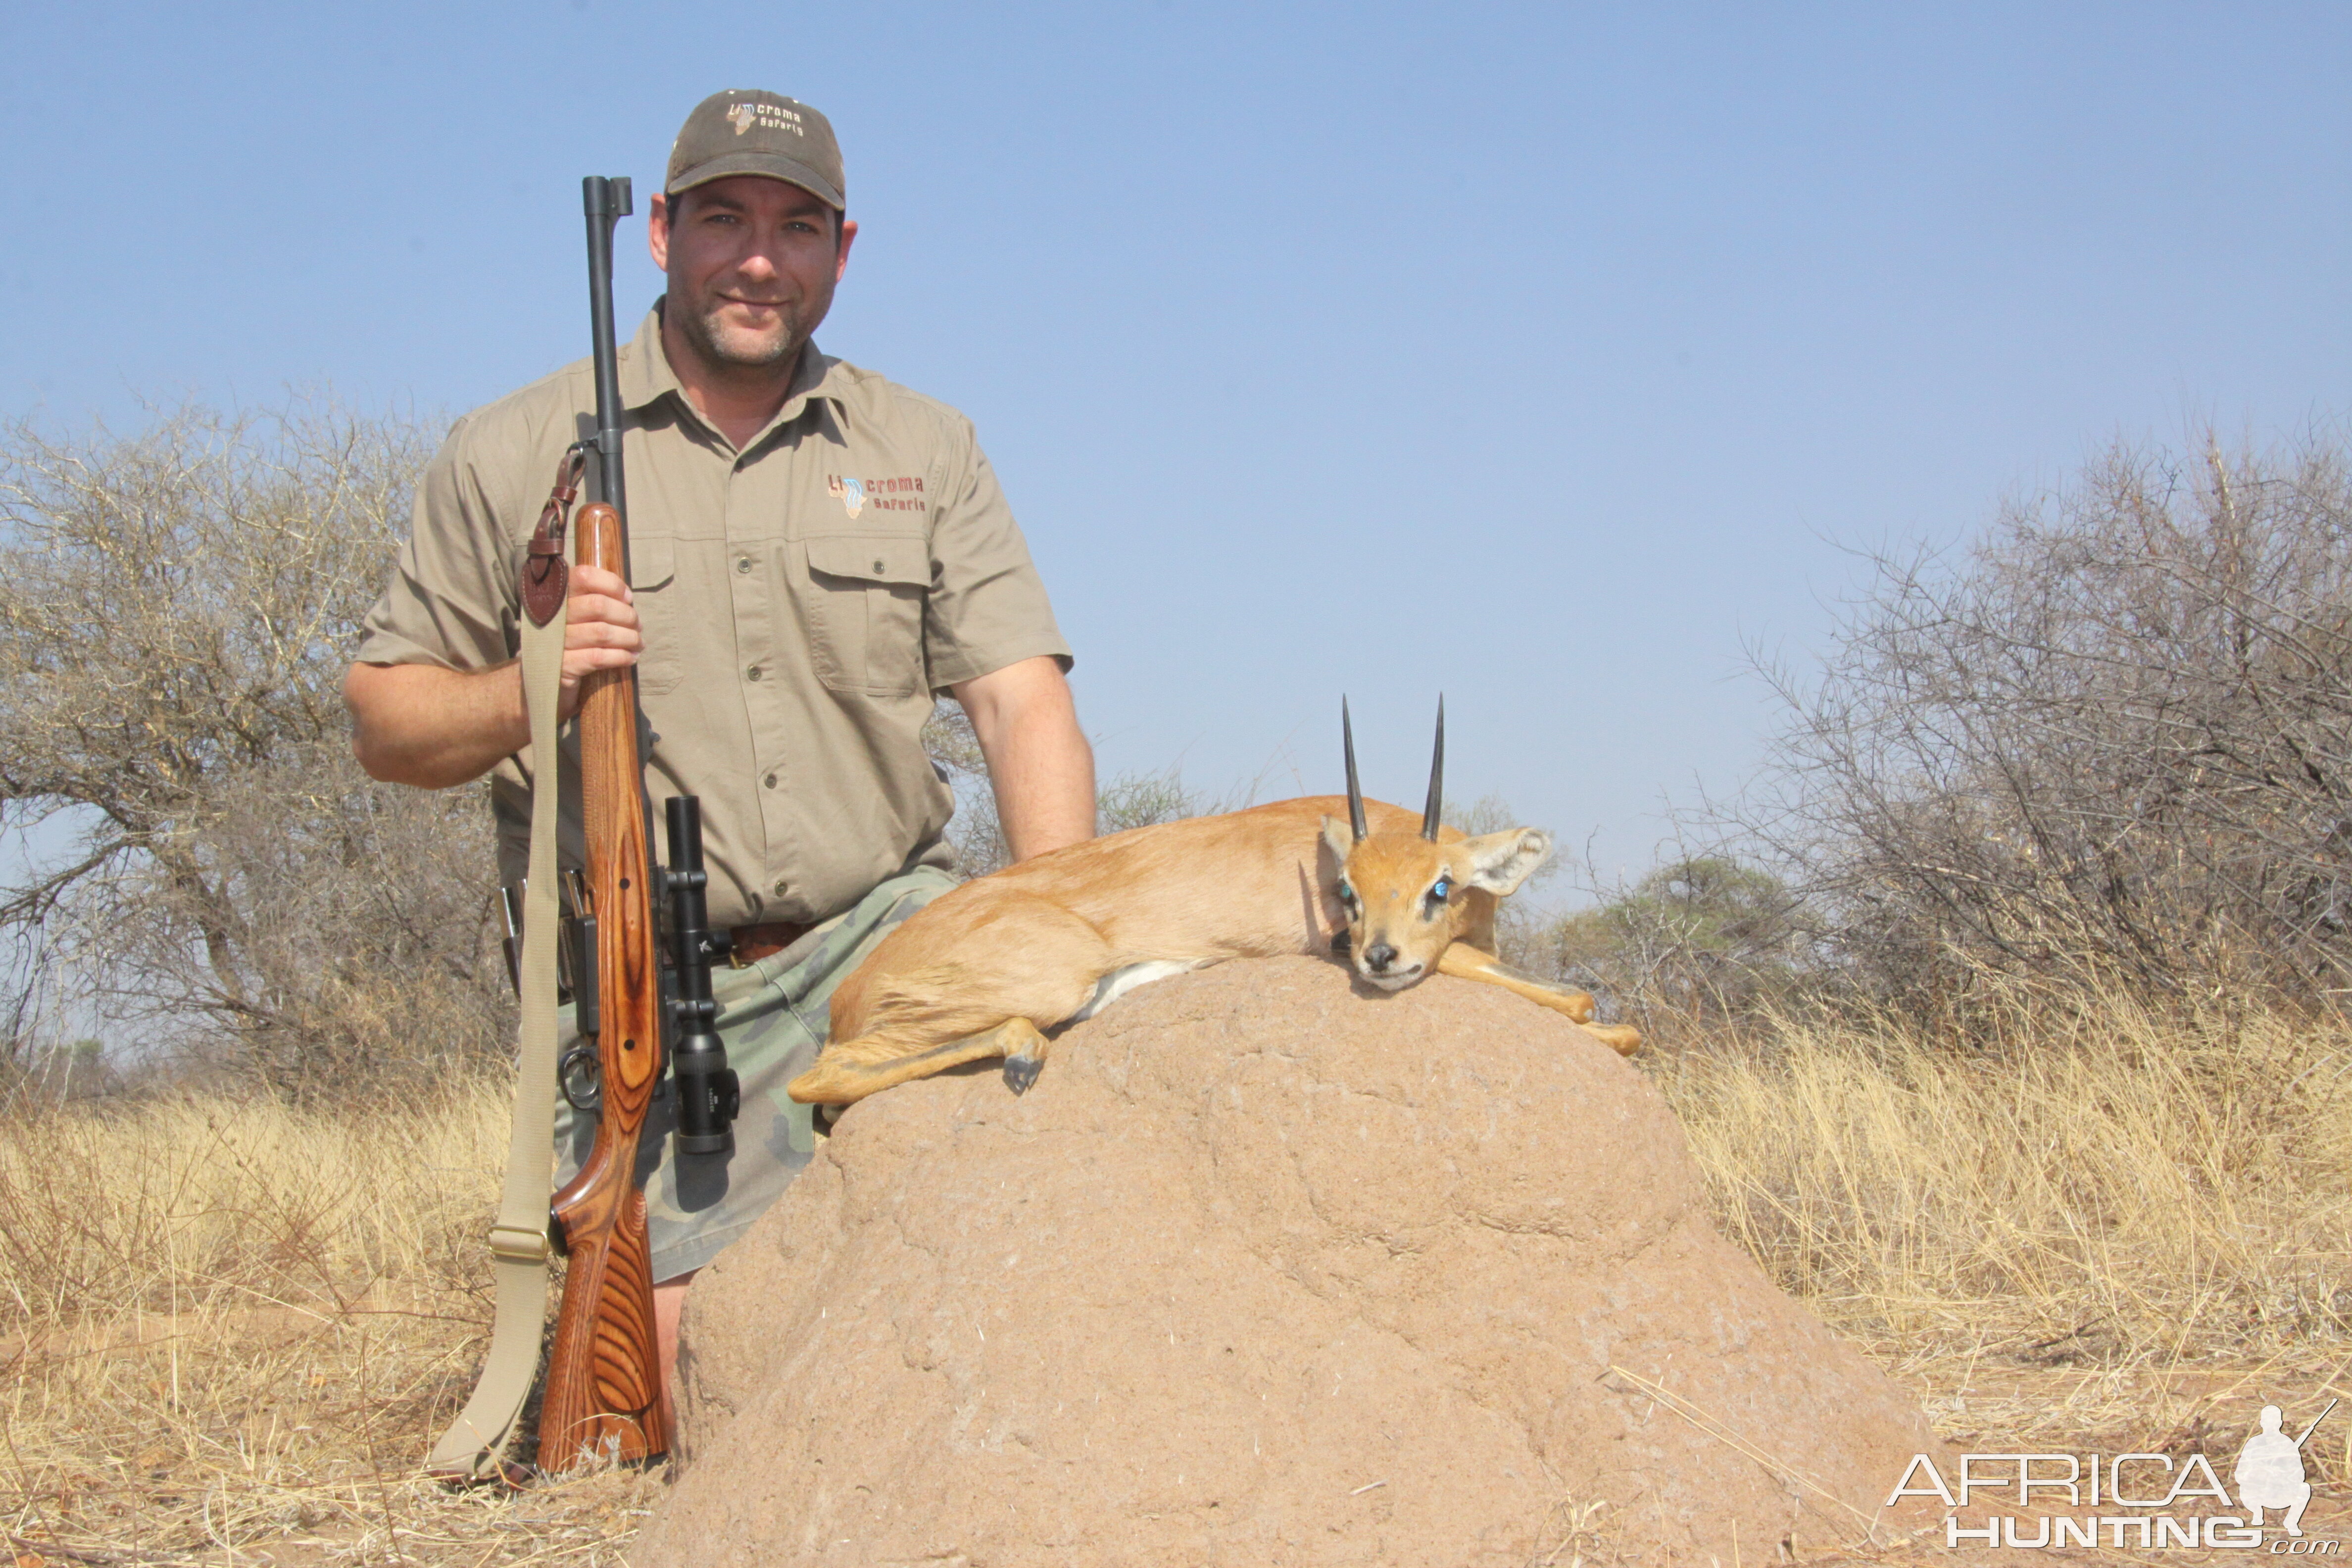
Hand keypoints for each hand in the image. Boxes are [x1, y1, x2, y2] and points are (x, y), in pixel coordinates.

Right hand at [558, 562, 640, 717]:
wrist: (537, 683)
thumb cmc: (565, 645)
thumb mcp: (574, 617)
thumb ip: (593, 601)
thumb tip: (627, 599)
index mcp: (555, 598)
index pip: (583, 576)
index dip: (612, 584)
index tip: (628, 598)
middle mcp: (552, 617)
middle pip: (598, 605)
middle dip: (626, 615)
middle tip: (637, 625)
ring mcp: (555, 642)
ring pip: (602, 632)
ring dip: (628, 637)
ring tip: (638, 643)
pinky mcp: (562, 667)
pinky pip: (599, 657)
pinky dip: (620, 656)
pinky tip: (631, 658)